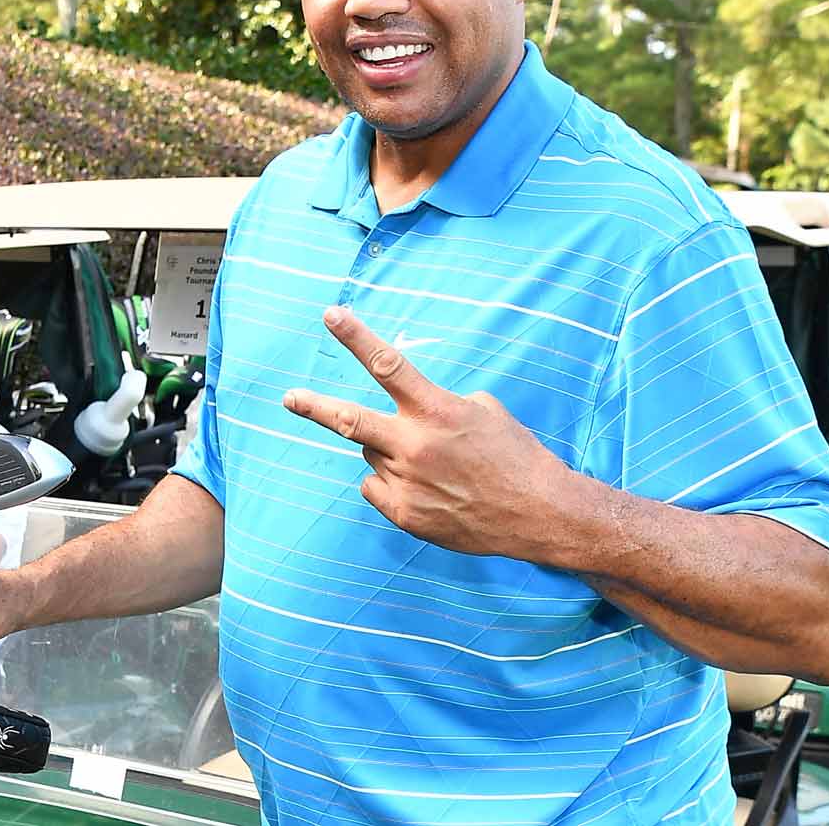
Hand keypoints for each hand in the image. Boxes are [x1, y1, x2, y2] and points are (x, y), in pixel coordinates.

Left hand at [282, 306, 569, 557]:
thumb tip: (407, 411)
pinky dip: (391, 482)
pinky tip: (426, 488)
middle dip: (314, 407)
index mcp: (437, 411)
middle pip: (350, 420)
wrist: (538, 512)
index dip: (355, 336)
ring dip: (389, 451)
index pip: (387, 364)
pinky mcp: (405, 515)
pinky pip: (376, 487)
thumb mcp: (483, 410)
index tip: (330, 314)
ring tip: (430, 463)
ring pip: (371, 454)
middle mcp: (416, 446)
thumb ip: (437, 404)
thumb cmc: (515, 454)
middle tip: (290, 398)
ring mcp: (408, 483)